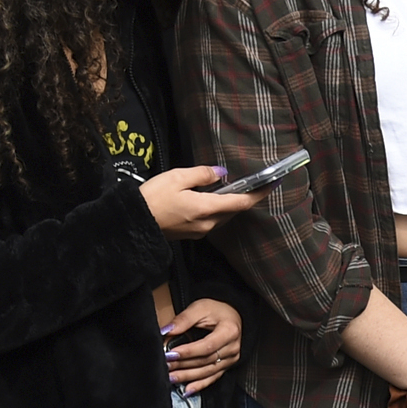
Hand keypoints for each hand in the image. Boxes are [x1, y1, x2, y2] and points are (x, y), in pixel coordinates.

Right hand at [140, 164, 260, 237]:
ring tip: (230, 188)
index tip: (274, 183)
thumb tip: (222, 174)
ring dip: (229, 203)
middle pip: (234, 210)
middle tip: (252, 181)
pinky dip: (216, 209)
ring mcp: (200, 231)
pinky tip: (208, 198)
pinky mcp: (192, 234)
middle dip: (243, 197)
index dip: (259, 193)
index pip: (241, 202)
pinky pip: (211, 220)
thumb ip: (202, 174)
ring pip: (223, 216)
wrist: (132, 224)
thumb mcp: (177, 178)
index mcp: (207, 208)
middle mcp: (208, 223)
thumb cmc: (152, 198)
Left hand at [164, 296, 243, 392]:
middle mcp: (233, 348)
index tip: (170, 354)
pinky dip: (199, 385)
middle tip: (166, 366)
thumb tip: (165, 331)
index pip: (206, 346)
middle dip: (184, 365)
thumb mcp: (200, 308)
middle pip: (206, 361)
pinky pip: (213, 378)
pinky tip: (187, 390)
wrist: (232, 315)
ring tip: (171, 378)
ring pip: (208, 371)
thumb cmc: (217, 310)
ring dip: (188, 377)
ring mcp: (231, 359)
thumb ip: (183, 320)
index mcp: (229, 331)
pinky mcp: (227, 366)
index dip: (188, 352)